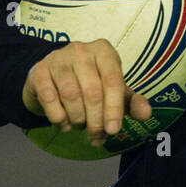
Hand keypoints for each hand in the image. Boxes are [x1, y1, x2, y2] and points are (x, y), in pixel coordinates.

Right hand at [21, 39, 151, 146]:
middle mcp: (81, 50)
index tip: (113, 130)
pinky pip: (50, 99)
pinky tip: (64, 124)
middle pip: (92, 92)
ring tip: (80, 126)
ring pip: (71, 96)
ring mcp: (58, 58)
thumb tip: (147, 113)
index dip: (114, 108)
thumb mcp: (113, 90)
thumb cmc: (90, 82)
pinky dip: (58, 117)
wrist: (52, 77)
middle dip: (96, 120)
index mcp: (104, 51)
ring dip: (77, 119)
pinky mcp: (39, 71)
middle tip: (96, 136)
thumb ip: (131, 102)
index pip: (113, 81)